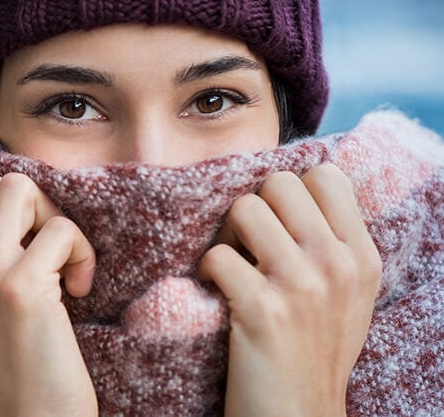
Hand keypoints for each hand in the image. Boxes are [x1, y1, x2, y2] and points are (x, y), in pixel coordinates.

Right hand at [0, 165, 97, 416]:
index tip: (3, 221)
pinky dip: (82, 251)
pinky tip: (80, 288)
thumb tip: (3, 199)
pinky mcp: (20, 289)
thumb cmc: (11, 364)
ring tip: (60, 258)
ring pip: (18, 187)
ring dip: (52, 215)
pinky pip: (61, 229)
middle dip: (21, 195)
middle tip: (38, 238)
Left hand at [196, 164, 381, 416]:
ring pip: (244, 209)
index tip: (278, 222)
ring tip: (231, 267)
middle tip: (247, 244)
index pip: (326, 175)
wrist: (298, 416)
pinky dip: (206, 271)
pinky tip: (215, 292)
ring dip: (226, 236)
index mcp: (361, 255)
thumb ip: (331, 242)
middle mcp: (337, 264)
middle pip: (278, 184)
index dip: (291, 191)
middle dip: (255, 207)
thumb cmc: (314, 350)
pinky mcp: (263, 310)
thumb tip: (291, 189)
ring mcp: (302, 285)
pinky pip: (217, 255)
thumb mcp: (347, 294)